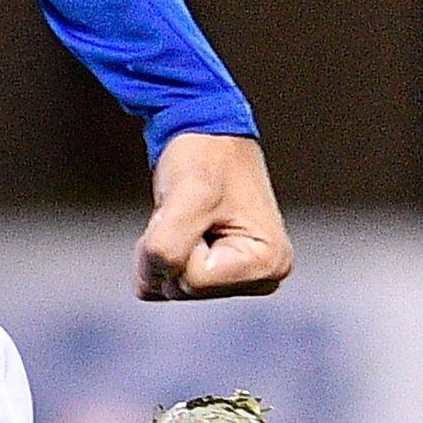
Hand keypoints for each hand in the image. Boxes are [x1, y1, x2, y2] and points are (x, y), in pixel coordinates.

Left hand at [138, 133, 291, 300]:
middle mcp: (261, 277)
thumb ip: (168, 244)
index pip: (194, 280)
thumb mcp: (189, 195)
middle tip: (187, 211)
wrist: (206, 135)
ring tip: (187, 216)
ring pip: (169, 287)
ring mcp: (237, 279)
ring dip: (163, 248)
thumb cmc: (207, 157)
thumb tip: (154, 280)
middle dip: (169, 248)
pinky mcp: (214, 275)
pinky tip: (181, 228)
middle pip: (183, 288)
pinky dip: (158, 254)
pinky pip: (163, 284)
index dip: (179, 243)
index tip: (195, 210)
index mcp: (268, 263)